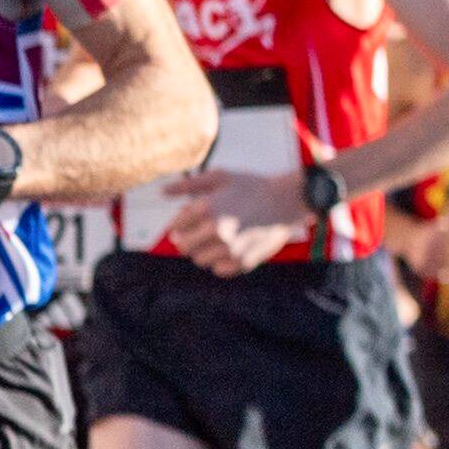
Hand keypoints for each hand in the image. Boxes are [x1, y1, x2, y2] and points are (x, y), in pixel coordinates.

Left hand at [160, 168, 314, 278]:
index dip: (181, 223)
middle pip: (184, 247)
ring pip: (200, 260)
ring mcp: (230, 248)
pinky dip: (221, 263)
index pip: (176, 226)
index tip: (191, 220)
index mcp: (207, 208)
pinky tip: (230, 250)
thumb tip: (162, 191)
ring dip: (204, 251)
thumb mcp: (220, 177)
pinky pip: (219, 270)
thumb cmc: (251, 186)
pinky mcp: (244, 261)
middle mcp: (216, 229)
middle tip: (201, 232)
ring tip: (219, 239)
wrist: (287, 200)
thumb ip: (188, 185)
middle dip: (188, 239)